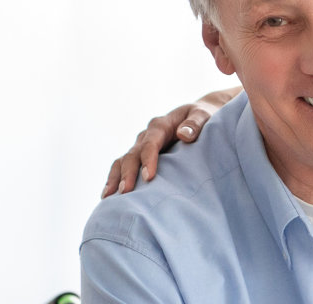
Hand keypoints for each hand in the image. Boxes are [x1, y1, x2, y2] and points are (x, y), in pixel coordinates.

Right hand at [101, 87, 238, 197]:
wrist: (199, 115)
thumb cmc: (203, 116)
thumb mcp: (203, 115)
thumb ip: (195, 123)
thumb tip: (184, 135)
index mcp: (161, 125)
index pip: (150, 143)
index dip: (148, 159)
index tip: (149, 177)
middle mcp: (146, 135)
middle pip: (133, 154)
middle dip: (128, 173)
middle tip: (126, 192)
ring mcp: (141, 146)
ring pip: (123, 161)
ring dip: (116, 178)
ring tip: (109, 198)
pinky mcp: (140, 156)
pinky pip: (123, 166)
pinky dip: (115, 179)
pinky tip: (109, 196)